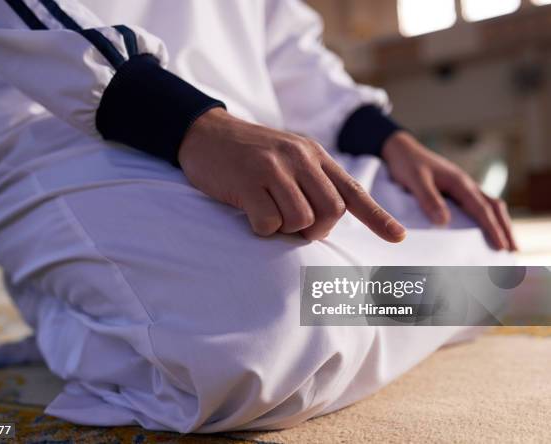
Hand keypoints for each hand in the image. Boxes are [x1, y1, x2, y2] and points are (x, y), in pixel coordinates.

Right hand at [179, 108, 405, 241]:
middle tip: (294, 225)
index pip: (352, 191)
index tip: (397, 238)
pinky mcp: (249, 181)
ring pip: (301, 220)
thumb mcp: (288, 156)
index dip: (377, 217)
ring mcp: (274, 168)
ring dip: (285, 228)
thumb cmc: (250, 153)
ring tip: (268, 210)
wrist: (206, 133)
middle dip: (316, 230)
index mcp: (314, 155)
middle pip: (331, 212)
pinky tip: (250, 210)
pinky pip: (269, 223)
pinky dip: (262, 227)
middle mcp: (300, 159)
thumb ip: (312, 181)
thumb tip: (328, 221)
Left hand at [382, 131, 516, 250]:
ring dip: (500, 223)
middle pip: (494, 207)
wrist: (401, 149)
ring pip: (489, 205)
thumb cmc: (407, 164)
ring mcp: (462, 186)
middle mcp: (465, 184)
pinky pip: (478, 204)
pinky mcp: (455, 189)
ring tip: (507, 243)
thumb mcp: (415, 180)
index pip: (481, 209)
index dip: (492, 228)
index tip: (501, 247)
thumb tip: (444, 222)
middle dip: (505, 228)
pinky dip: (488, 217)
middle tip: (514, 250)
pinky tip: (486, 229)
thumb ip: (429, 199)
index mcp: (459, 182)